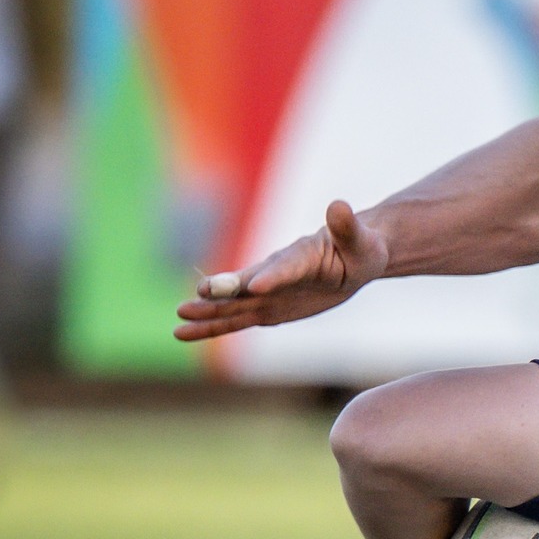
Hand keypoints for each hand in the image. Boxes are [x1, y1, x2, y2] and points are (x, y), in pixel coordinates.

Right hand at [174, 200, 388, 342]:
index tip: (255, 286)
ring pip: (233, 305)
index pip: (285, 267)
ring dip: (208, 311)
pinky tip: (183, 333)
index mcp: (301, 257)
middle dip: (226, 289)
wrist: (350, 258)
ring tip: (179, 316)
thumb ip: (346, 226)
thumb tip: (340, 205)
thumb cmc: (359, 247)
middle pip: (248, 284)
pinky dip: (211, 327)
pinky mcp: (266, 310)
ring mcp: (267, 292)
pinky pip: (235, 321)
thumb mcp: (358, 240)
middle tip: (201, 293)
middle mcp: (275, 273)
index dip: (273, 276)